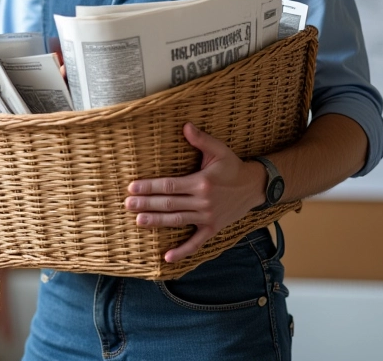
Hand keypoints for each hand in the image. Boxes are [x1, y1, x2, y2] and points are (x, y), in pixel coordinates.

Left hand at [124, 122, 263, 262]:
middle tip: (127, 205)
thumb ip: (201, 139)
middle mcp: (203, 202)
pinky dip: (182, 251)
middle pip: (169, 204)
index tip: (132, 187)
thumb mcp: (219, 150)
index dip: (149, 187)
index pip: (169, 185)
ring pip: (177, 221)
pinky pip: (196, 243)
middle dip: (147, 204)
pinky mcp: (213, 228)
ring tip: (138, 222)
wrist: (254, 186)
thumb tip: (185, 125)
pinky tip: (166, 257)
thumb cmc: (233, 166)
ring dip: (157, 222)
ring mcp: (208, 217)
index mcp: (201, 182)